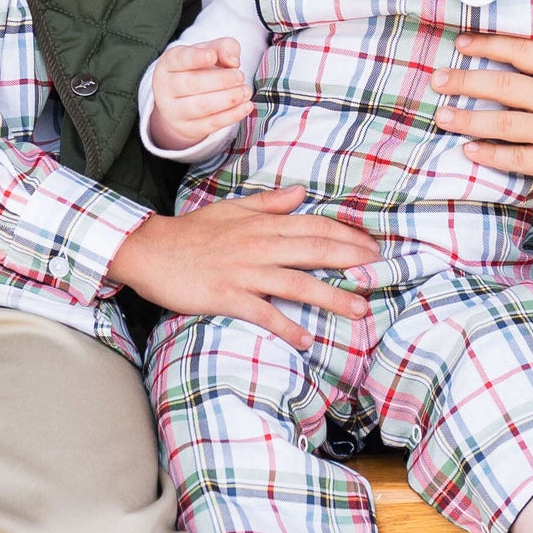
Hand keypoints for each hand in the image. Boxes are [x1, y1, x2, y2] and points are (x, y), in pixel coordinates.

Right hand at [105, 187, 375, 347]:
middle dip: (353, 263)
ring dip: (332, 297)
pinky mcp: (227, 296)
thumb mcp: (232, 209)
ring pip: (298, 283)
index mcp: (262, 224)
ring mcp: (244, 272)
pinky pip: (263, 313)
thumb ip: (269, 203)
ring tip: (360, 310)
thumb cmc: (191, 232)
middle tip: (382, 274)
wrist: (149, 251)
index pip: (315, 227)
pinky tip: (306, 340)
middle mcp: (259, 245)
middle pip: (316, 252)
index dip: (348, 236)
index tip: (373, 247)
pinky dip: (287, 327)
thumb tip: (301, 192)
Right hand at [146, 37, 252, 154]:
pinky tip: (246, 106)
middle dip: (221, 80)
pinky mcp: (187, 129)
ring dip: (228, 99)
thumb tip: (233, 62)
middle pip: (192, 84)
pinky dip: (232, 115)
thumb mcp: (210, 51)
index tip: (212, 56)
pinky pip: (210, 124)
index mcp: (169, 63)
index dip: (196, 57)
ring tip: (245, 91)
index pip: (180, 59)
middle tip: (240, 76)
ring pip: (201, 106)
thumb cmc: (199, 69)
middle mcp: (166, 87)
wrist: (183, 101)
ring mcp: (174, 111)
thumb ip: (223, 48)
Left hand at [435, 35, 532, 187]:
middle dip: (464, 81)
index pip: (519, 50)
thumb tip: (518, 54)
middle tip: (436, 80)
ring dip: (468, 120)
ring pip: (504, 124)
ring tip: (443, 116)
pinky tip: (470, 150)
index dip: (487, 45)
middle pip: (502, 86)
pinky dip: (491, 154)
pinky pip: (518, 158)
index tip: (460, 44)